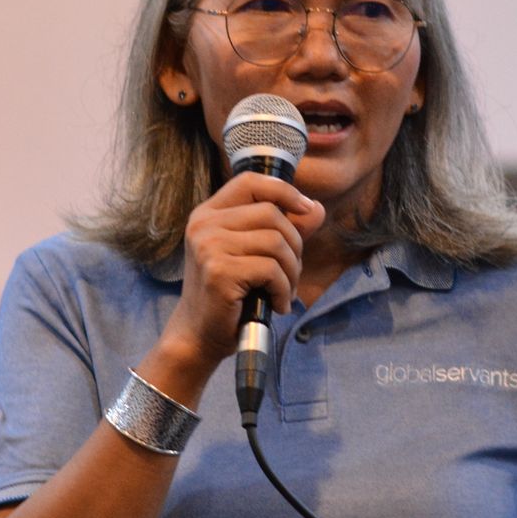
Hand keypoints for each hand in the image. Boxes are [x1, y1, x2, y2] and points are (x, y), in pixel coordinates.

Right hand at [161, 173, 324, 371]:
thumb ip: (283, 230)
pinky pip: (271, 269)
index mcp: (208, 214)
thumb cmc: (229, 295)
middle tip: (291, 273)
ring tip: (285, 291)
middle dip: (294, 245)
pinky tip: (276, 305)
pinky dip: (283, 290)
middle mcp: (204, 224)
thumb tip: (317, 208)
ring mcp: (208, 246)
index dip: (283, 190)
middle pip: (271, 213)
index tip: (306, 209)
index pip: (250, 181)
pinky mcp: (219, 271)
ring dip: (292, 271)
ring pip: (276, 242)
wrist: (199, 335)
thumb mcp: (255, 255)